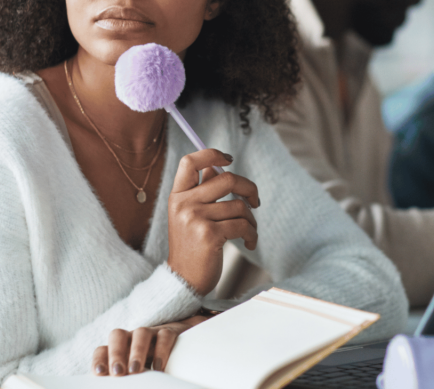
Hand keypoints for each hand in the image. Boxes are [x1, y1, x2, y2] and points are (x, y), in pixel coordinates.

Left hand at [92, 315, 208, 375]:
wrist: (178, 345)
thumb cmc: (150, 365)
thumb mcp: (136, 373)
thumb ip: (127, 381)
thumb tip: (122, 387)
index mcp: (119, 349)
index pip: (102, 349)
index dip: (99, 359)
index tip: (100, 373)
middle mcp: (132, 339)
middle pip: (117, 335)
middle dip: (116, 353)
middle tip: (118, 372)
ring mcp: (151, 334)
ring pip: (140, 333)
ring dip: (136, 351)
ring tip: (135, 370)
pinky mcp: (169, 332)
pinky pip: (164, 336)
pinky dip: (161, 350)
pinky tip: (159, 367)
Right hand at [167, 148, 259, 295]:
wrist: (183, 280)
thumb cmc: (192, 247)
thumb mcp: (188, 215)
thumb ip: (202, 191)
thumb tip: (220, 166)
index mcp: (177, 195)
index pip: (190, 161)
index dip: (212, 154)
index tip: (229, 159)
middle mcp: (184, 204)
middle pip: (227, 177)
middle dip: (249, 187)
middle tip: (255, 200)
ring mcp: (195, 218)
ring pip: (239, 205)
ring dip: (252, 219)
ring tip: (249, 231)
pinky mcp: (210, 234)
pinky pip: (243, 225)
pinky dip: (252, 234)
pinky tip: (249, 243)